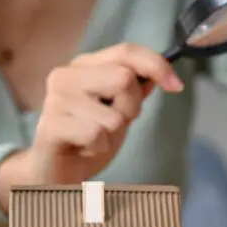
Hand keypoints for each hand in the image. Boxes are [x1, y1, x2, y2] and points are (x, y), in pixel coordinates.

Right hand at [0, 43, 183, 211]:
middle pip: (124, 78)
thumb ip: (135, 89)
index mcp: (84, 66)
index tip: (176, 86)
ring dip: (113, 133)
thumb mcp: (119, 110)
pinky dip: (100, 147)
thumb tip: (160, 74)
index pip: (126, 51)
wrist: (56, 174)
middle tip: (114, 123)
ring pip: (113, 113)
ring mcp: (55, 100)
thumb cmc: (88, 140)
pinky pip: (97, 134)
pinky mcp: (50, 127)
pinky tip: (85, 149)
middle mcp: (65, 76)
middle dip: (131, 107)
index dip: (156, 65)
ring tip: (95, 139)